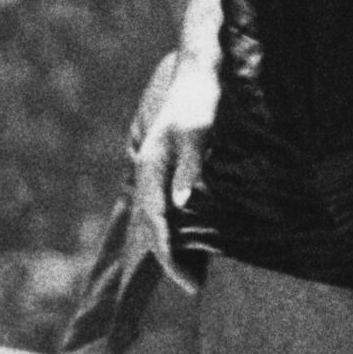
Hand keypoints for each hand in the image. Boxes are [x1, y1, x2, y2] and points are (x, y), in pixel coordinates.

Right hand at [131, 53, 220, 290]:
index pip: (156, 221)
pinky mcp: (169, 160)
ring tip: (192, 269)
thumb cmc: (203, 97)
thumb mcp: (199, 131)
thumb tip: (180, 205)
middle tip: (192, 285)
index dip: (170, 253)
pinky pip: (167, 201)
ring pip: (159, 214)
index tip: (187, 280)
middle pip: (153, 223)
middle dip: (169, 256)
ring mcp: (157, 165)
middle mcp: (149, 169)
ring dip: (173, 242)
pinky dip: (177, 222)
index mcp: (151, 166)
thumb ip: (188, 166)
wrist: (202, 67)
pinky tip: (193, 232)